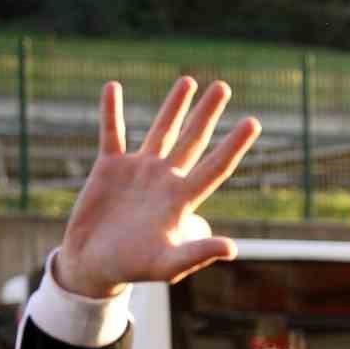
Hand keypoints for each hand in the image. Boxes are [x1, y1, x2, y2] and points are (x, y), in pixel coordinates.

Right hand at [56, 79, 260, 298]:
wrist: (96, 266)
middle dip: (207, 114)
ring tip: (189, 80)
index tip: (253, 122)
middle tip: (223, 86)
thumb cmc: (135, 268)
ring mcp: (139, 170)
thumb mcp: (168, 264)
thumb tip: (233, 249)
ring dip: (173, 106)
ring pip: (161, 130)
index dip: (234, 145)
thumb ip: (197, 254)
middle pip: (193, 140)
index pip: (216, 166)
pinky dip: (111, 111)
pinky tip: (113, 87)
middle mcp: (166, 179)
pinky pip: (112, 133)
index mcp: (183, 199)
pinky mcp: (109, 167)